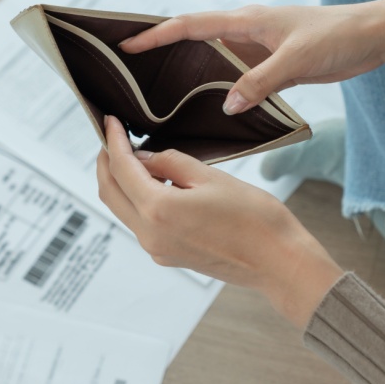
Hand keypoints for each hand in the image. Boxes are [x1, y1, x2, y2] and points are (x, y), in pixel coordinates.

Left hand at [96, 115, 343, 327]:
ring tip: (133, 156)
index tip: (111, 122)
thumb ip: (171, 163)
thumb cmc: (256, 219)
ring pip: (123, 209)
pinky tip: (154, 184)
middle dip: (106, 163)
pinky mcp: (169, 256)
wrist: (278, 261)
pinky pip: (141, 224)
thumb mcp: (211, 177)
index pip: (121, 169)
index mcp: (159, 210)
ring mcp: (158, 250)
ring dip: (121, 182)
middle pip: (110, 193)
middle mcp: (151, 235)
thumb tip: (144, 157)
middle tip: (112, 137)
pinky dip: (138, 200)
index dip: (113, 141)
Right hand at [119, 0, 384, 113]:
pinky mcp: (273, 66)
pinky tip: (213, 112)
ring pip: (214, 64)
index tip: (126, 45)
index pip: (190, 25)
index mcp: (247, 21)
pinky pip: (238, 80)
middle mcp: (247, 33)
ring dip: (192, 79)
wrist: (373, 37)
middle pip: (194, 42)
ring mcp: (258, 50)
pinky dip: (222, 93)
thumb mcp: (297, 60)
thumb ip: (261, 83)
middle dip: (162, 55)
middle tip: (131, 75)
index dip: (156, 35)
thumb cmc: (338, 36)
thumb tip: (227, 107)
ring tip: (162, 101)